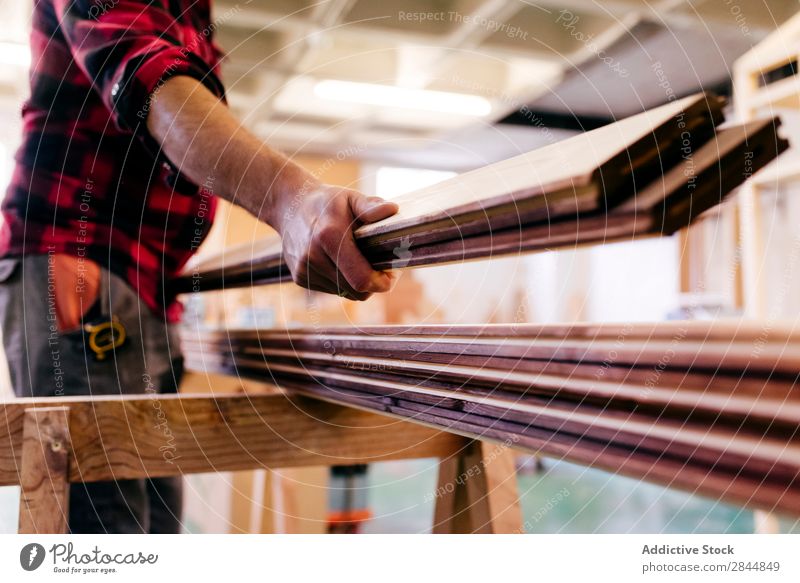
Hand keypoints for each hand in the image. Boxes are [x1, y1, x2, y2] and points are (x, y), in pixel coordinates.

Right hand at [270, 184, 398, 299]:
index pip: (361, 278)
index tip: (391, 273)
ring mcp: (304, 270)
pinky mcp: (299, 278)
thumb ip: (371, 207)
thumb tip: (392, 210)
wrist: (289, 207)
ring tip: (361, 262)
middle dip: (373, 283)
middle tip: (381, 267)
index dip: (382, 282)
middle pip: (356, 290)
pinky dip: (343, 282)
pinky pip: (332, 290)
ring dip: (357, 283)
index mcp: (329, 236)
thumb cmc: (326, 203)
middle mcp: (313, 256)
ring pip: (345, 293)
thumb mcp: (350, 198)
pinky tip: (342, 263)